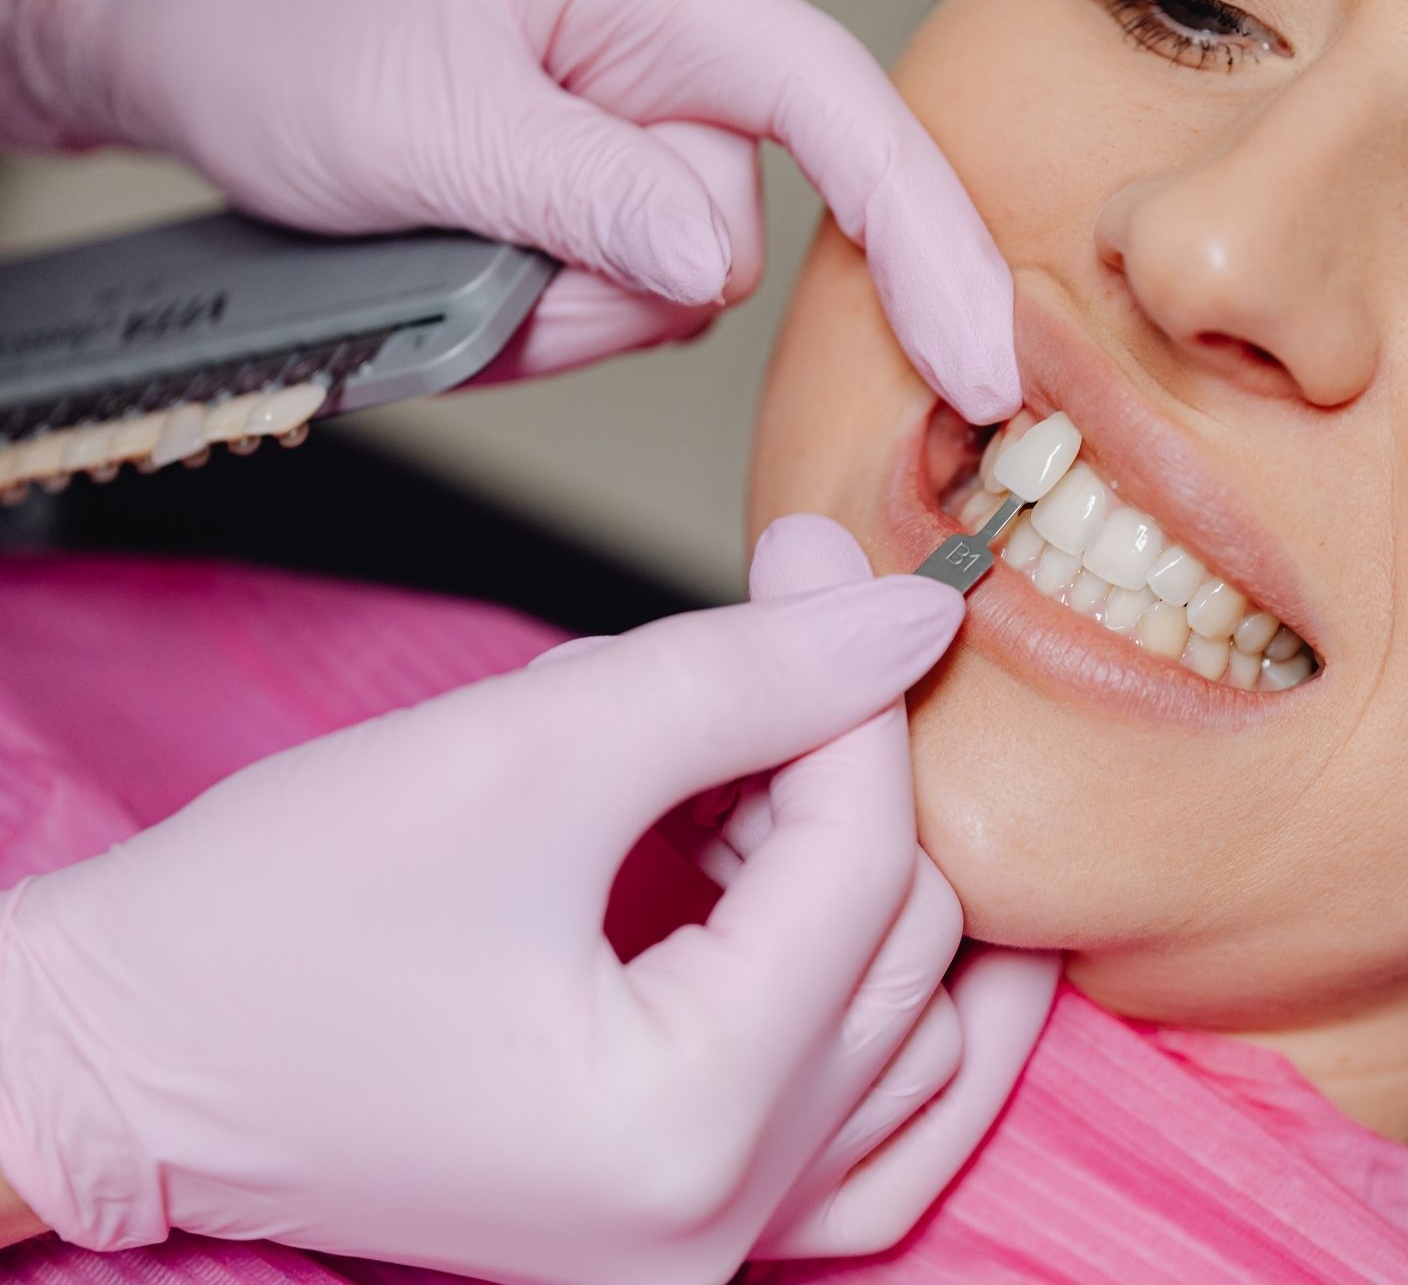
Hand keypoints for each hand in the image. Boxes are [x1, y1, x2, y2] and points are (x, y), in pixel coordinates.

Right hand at [0, 538, 1039, 1281]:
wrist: (118, 1059)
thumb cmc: (270, 918)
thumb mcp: (523, 752)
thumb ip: (741, 676)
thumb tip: (906, 621)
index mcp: (685, 1123)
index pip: (862, 868)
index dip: (853, 695)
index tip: (823, 571)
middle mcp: (717, 1222)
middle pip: (900, 952)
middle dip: (842, 782)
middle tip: (764, 663)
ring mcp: (702, 1248)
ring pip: (908, 1044)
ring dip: (855, 886)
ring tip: (744, 782)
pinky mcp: (672, 1229)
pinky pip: (861, 1141)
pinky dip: (864, 1008)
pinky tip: (821, 899)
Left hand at [4, 0, 1017, 420]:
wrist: (177, 1)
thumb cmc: (270, 5)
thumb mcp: (416, 115)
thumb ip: (582, 192)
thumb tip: (710, 267)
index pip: (838, 113)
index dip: (922, 243)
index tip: (978, 367)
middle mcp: (677, 35)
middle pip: (733, 231)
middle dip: (607, 289)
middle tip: (480, 262)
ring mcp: (643, 100)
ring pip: (670, 277)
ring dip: (560, 304)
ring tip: (449, 242)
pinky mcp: (610, 158)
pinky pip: (621, 278)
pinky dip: (544, 303)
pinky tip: (468, 255)